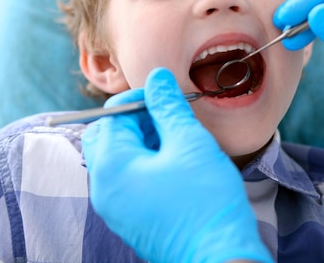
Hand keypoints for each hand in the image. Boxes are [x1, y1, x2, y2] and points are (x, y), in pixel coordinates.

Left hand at [82, 67, 272, 262]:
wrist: (219, 259)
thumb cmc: (205, 201)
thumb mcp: (189, 143)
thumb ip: (168, 106)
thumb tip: (156, 78)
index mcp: (111, 166)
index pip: (112, 114)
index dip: (141, 97)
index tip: (168, 94)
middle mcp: (103, 188)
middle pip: (108, 135)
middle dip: (138, 119)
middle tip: (170, 118)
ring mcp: (115, 207)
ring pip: (119, 157)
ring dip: (145, 140)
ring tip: (179, 139)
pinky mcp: (130, 218)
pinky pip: (128, 179)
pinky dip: (147, 162)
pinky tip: (177, 162)